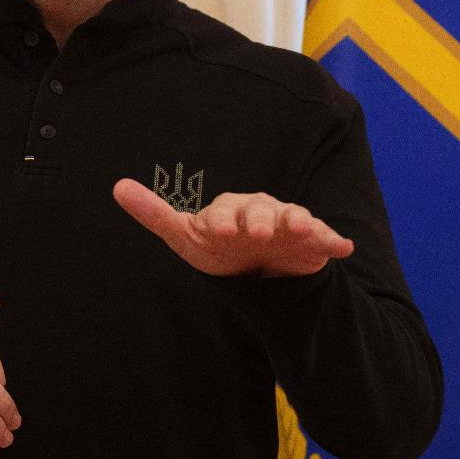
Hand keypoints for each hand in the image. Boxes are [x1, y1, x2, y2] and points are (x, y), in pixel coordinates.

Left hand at [112, 181, 353, 277]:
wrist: (254, 270)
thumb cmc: (217, 248)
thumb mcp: (184, 236)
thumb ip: (154, 214)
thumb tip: (117, 187)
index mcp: (230, 209)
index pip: (225, 211)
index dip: (222, 220)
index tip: (219, 230)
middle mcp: (261, 211)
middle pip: (262, 210)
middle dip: (260, 220)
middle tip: (256, 233)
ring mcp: (288, 225)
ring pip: (295, 218)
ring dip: (300, 223)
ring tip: (304, 230)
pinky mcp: (312, 242)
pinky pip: (325, 238)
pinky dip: (334, 240)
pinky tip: (342, 248)